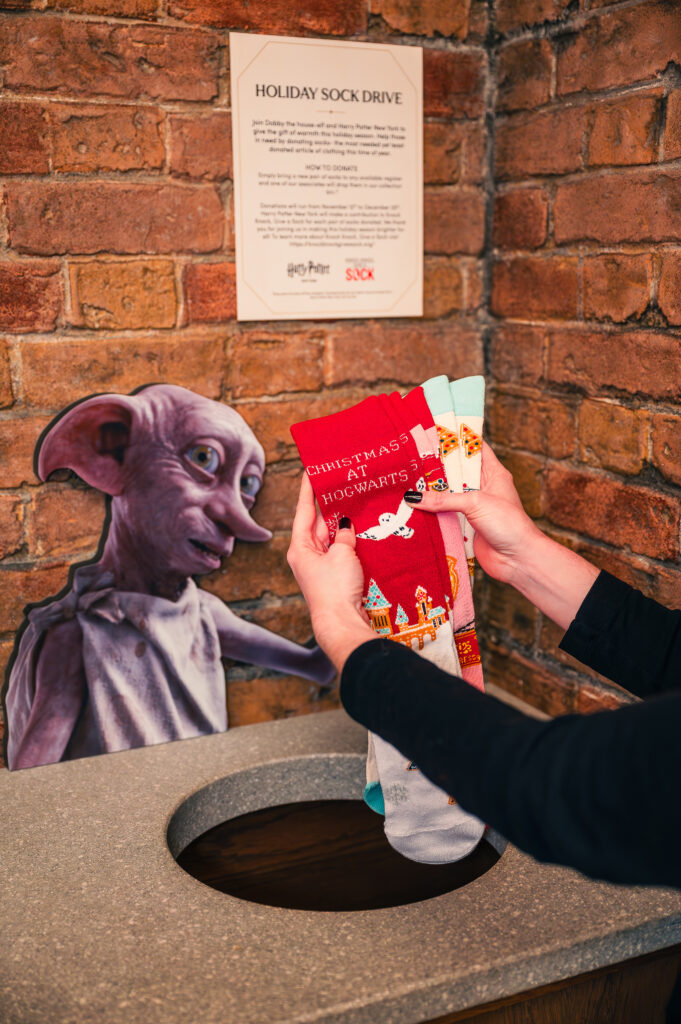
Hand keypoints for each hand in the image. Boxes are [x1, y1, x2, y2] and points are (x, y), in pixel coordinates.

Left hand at [287, 474, 375, 670]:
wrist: (342, 623)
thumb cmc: (335, 590)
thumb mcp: (342, 554)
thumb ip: (344, 535)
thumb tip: (346, 525)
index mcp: (300, 547)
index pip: (304, 510)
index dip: (308, 488)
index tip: (311, 469)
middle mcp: (308, 554)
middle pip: (318, 521)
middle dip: (330, 502)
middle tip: (340, 479)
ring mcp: (321, 565)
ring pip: (332, 535)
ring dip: (343, 520)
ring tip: (354, 497)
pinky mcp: (335, 575)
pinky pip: (342, 549)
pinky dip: (350, 538)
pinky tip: (362, 526)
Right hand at [412, 442, 539, 585]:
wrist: (518, 560)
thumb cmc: (508, 524)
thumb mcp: (475, 503)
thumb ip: (444, 499)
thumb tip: (413, 497)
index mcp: (493, 473)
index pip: (474, 448)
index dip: (456, 439)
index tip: (434, 432)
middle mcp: (483, 488)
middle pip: (455, 472)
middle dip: (435, 467)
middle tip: (411, 459)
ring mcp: (474, 508)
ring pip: (448, 495)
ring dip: (431, 493)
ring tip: (406, 481)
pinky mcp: (466, 526)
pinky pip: (445, 516)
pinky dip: (431, 514)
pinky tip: (413, 509)